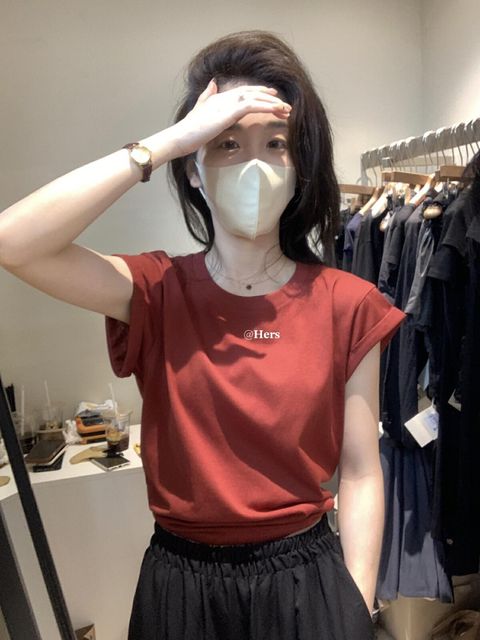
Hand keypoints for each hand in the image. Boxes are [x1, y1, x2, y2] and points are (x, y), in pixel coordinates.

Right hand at [171, 79, 291, 156]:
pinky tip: (277, 110)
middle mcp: (224, 97)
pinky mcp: (230, 111)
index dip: (257, 93)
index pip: (242, 92)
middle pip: (252, 93)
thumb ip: (206, 96)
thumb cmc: (188, 132)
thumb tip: (212, 83)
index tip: (270, 97)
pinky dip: (267, 106)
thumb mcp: (199, 111)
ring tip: (286, 109)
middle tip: (284, 104)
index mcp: (218, 98)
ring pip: (255, 97)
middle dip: (269, 98)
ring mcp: (227, 103)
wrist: (180, 137)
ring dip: (273, 103)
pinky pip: (253, 105)